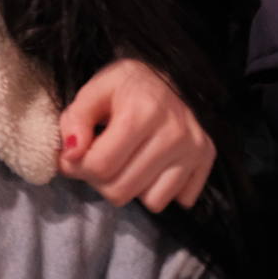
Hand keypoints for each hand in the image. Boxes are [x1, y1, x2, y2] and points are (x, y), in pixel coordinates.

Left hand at [57, 59, 213, 211]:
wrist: (166, 76)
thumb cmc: (125, 86)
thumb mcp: (93, 91)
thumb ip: (75, 121)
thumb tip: (70, 155)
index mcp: (142, 111)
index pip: (100, 166)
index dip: (76, 167)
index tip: (72, 157)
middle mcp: (174, 132)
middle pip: (122, 190)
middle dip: (99, 181)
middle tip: (97, 159)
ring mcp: (194, 148)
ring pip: (150, 201)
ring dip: (129, 186)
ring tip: (125, 160)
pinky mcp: (207, 159)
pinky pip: (176, 199)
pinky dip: (158, 188)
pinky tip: (150, 165)